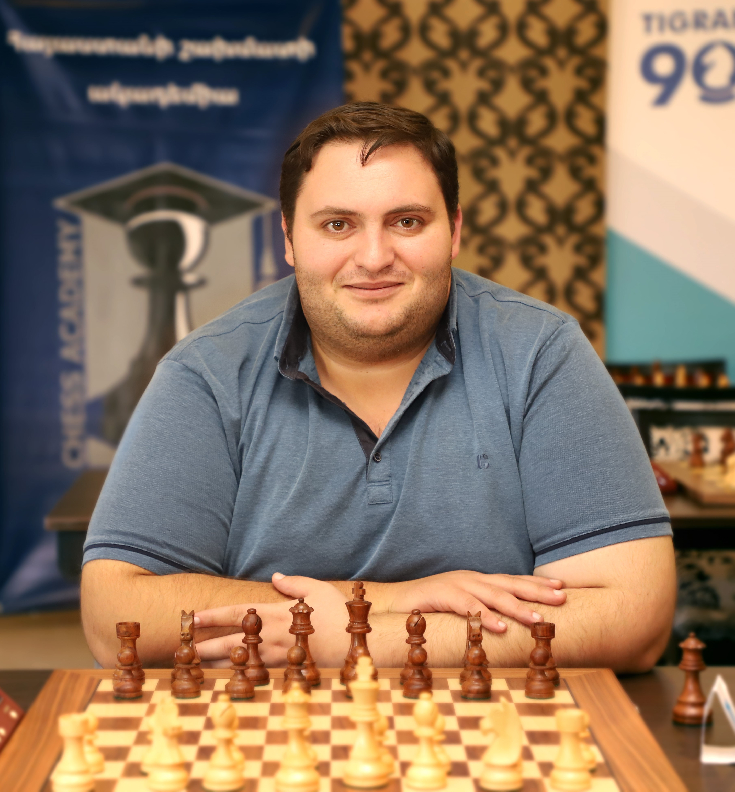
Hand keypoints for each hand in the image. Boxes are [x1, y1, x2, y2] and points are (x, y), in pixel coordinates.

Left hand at [194, 574, 347, 667]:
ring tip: (197, 664)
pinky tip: (227, 678)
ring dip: (218, 662)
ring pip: (239, 660)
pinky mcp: (285, 672)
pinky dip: (239, 675)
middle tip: (183, 648)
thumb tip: (276, 576)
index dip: (213, 615)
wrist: (355, 645)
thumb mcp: (318, 589)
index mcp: (276, 612)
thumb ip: (294, 583)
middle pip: (231, 641)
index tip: (192, 617)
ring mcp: (278, 656)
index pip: (237, 613)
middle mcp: (272, 635)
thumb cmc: (339, 615)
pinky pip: (257, 673)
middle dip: (205, 644)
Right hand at [382, 571, 565, 632]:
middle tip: (562, 598)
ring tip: (538, 618)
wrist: (392, 600)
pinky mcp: (442, 594)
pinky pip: (468, 606)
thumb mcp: (459, 606)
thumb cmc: (428, 607)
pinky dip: (485, 616)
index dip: (536, 584)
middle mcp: (471, 579)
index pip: (512, 580)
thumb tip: (507, 624)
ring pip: (493, 595)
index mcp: (477, 581)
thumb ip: (480, 610)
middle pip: (509, 584)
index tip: (561, 587)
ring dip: (517, 607)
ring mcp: (457, 584)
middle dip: (537, 591)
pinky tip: (500, 627)